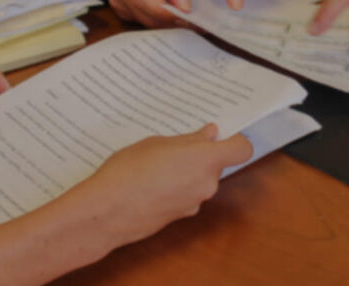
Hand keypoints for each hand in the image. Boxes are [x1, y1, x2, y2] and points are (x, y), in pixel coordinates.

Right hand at [0, 124, 252, 285]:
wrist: (107, 211)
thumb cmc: (129, 170)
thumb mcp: (157, 143)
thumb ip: (188, 140)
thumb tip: (209, 135)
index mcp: (205, 160)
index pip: (241, 149)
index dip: (234, 140)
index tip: (221, 133)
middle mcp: (206, 184)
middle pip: (217, 164)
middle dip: (200, 154)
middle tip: (175, 144)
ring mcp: (194, 203)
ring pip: (200, 180)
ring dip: (186, 171)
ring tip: (156, 163)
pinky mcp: (180, 216)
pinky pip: (186, 194)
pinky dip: (175, 187)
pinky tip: (151, 181)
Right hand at [104, 0, 189, 27]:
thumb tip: (185, 7)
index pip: (149, 4)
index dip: (171, 14)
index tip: (190, 14)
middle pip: (148, 17)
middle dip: (171, 20)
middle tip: (192, 16)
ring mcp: (117, 2)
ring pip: (146, 21)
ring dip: (165, 20)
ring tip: (182, 10)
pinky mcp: (120, 8)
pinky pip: (141, 18)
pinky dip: (156, 17)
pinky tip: (167, 7)